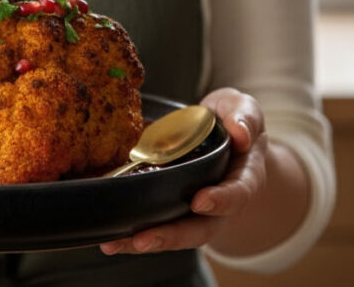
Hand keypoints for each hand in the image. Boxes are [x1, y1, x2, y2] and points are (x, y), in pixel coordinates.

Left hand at [99, 88, 267, 254]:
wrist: (227, 138)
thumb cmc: (233, 122)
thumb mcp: (242, 109)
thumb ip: (244, 117)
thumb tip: (240, 133)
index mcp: (243, 178)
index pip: (237, 193)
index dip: (221, 200)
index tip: (199, 201)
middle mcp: (222, 204)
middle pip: (201, 228)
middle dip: (172, 235)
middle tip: (144, 240)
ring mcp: (197, 213)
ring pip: (176, 235)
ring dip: (146, 242)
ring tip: (115, 244)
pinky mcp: (174, 211)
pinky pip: (157, 227)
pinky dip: (132, 237)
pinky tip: (109, 240)